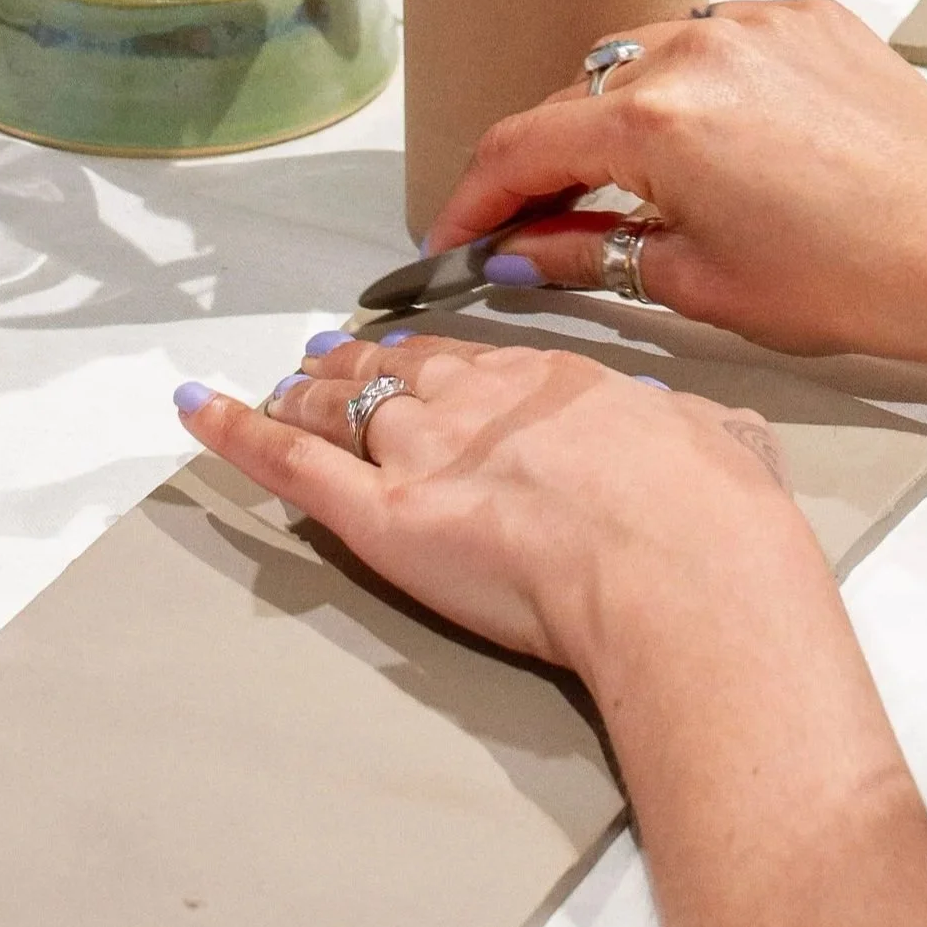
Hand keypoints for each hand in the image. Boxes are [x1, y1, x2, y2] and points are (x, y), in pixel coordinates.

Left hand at [174, 333, 830, 682]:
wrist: (681, 568)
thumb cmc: (715, 518)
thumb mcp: (727, 443)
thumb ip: (705, 432)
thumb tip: (718, 434)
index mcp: (557, 382)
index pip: (470, 361)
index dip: (430, 361)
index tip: (408, 358)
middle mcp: (480, 399)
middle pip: (395, 374)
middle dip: (354, 366)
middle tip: (322, 362)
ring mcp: (424, 451)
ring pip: (340, 407)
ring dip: (302, 394)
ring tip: (273, 389)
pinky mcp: (382, 515)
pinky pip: (292, 463)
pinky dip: (237, 432)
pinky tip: (199, 409)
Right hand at [429, 0, 926, 366]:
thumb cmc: (851, 281)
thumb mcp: (698, 283)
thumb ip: (590, 252)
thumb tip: (522, 250)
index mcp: (657, 118)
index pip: (522, 144)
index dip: (473, 197)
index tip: (455, 237)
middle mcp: (697, 46)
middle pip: (577, 96)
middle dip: (545, 160)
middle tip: (532, 222)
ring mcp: (757, 23)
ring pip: (642, 59)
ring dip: (617, 117)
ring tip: (625, 186)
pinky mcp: (810, 20)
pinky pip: (716, 41)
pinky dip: (693, 88)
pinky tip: (712, 145)